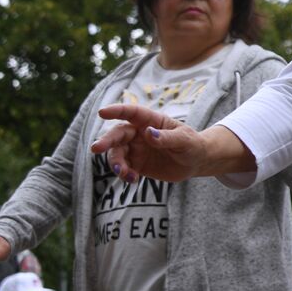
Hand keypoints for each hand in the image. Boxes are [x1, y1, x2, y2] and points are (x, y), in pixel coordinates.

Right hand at [90, 104, 211, 183]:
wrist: (195, 162)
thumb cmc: (191, 145)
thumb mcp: (184, 140)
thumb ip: (167, 137)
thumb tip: (148, 133)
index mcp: (151, 121)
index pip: (131, 113)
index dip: (116, 111)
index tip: (102, 112)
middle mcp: (139, 133)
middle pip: (117, 134)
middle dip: (106, 141)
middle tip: (96, 149)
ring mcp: (136, 149)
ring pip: (117, 154)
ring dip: (116, 163)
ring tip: (124, 174)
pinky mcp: (136, 165)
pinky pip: (124, 169)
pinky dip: (124, 174)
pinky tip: (133, 179)